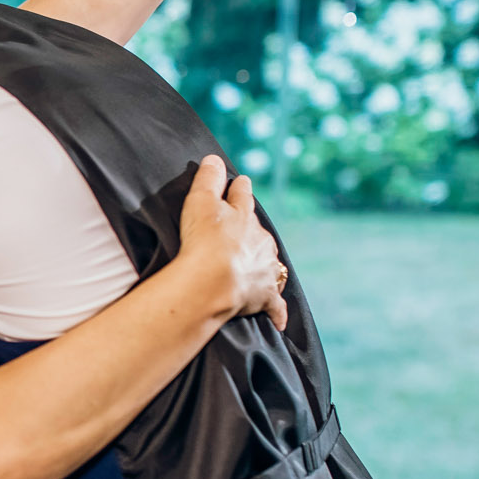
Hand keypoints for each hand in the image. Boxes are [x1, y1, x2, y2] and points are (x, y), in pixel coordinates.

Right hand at [178, 155, 287, 330]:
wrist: (213, 280)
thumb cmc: (202, 240)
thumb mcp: (199, 200)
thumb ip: (207, 178)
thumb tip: (214, 159)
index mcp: (243, 216)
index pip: (243, 196)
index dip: (240, 188)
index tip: (242, 183)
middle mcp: (260, 240)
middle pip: (259, 230)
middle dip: (253, 229)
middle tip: (246, 230)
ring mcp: (265, 268)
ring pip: (270, 262)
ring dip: (266, 263)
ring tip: (261, 266)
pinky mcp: (265, 296)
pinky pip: (275, 305)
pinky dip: (277, 311)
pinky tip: (279, 320)